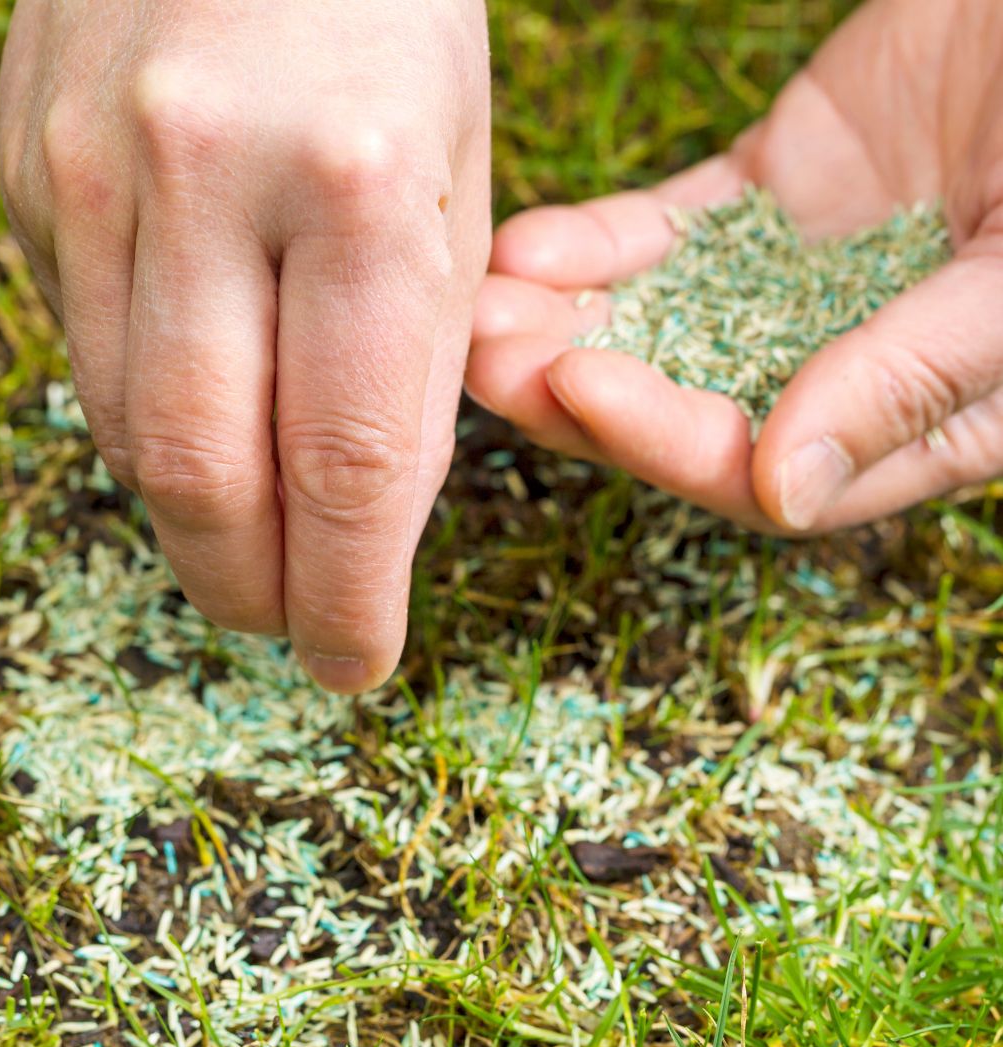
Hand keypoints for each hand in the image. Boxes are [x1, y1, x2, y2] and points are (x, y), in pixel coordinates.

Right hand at [0, 0, 490, 691]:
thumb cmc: (397, 32)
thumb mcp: (458, 191)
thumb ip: (409, 364)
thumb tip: (363, 523)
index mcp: (357, 190)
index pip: (345, 467)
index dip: (348, 596)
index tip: (357, 661)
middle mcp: (203, 182)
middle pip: (207, 477)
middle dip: (255, 588)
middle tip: (294, 626)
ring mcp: (89, 172)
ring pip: (129, 433)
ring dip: (199, 523)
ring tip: (256, 549)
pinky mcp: (27, 173)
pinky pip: (87, 353)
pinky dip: (152, 426)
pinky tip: (202, 425)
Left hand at [468, 0, 1002, 533]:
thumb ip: (913, 383)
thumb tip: (779, 493)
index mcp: (923, 419)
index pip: (766, 471)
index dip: (665, 439)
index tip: (578, 385)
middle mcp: (847, 364)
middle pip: (689, 409)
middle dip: (582, 391)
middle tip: (483, 359)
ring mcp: (800, 280)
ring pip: (664, 326)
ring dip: (568, 325)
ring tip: (482, 306)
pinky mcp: (770, 194)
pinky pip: (668, 233)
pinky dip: (599, 245)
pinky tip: (530, 247)